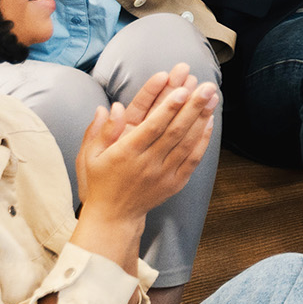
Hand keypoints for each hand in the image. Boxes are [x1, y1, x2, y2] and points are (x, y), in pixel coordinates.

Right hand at [74, 64, 216, 226]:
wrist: (113, 216)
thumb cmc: (100, 181)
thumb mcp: (89, 156)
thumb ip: (100, 131)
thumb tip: (110, 107)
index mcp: (126, 154)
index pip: (151, 127)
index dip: (167, 108)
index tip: (182, 90)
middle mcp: (147, 164)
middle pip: (174, 131)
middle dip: (192, 107)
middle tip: (207, 87)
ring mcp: (164, 174)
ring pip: (187, 143)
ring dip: (201, 119)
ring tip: (212, 98)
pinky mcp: (175, 183)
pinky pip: (192, 160)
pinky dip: (203, 141)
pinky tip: (209, 122)